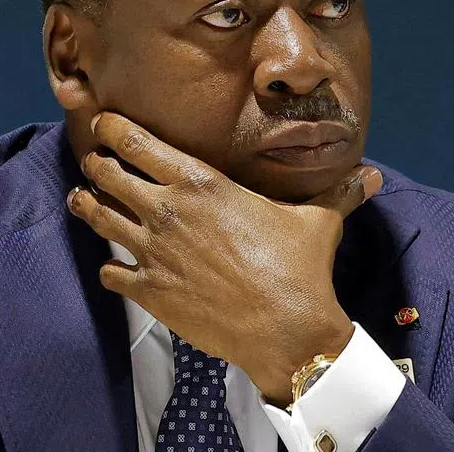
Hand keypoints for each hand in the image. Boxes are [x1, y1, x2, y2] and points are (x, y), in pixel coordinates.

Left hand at [67, 111, 383, 405]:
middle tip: (93, 161)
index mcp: (201, 182)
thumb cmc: (299, 269)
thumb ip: (336, 192)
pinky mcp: (149, 291)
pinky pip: (111, 271)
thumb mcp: (317, 221)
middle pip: (108, 174)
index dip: (113, 128)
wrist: (286, 332)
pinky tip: (116, 266)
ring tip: (82, 199)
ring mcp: (153, 252)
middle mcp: (168, 211)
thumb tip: (372, 176)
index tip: (104, 121)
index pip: (137, 142)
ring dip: (88, 207)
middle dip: (96, 164)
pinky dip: (111, 266)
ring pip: (99, 219)